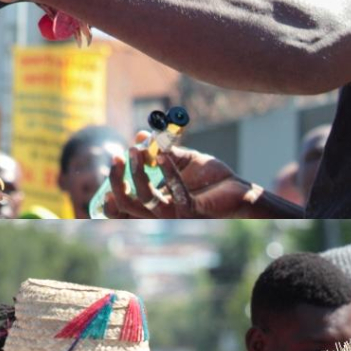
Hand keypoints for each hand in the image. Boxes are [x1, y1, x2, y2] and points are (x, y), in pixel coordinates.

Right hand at [101, 144, 258, 218]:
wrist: (240, 189)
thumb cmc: (211, 179)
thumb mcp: (181, 160)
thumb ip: (160, 150)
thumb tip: (141, 134)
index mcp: (154, 205)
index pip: (123, 209)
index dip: (110, 194)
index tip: (110, 170)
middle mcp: (161, 214)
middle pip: (127, 206)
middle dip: (118, 181)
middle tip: (118, 156)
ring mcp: (176, 216)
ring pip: (146, 199)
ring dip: (139, 173)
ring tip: (138, 149)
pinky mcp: (193, 212)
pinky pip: (175, 194)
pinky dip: (168, 172)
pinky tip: (164, 154)